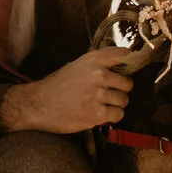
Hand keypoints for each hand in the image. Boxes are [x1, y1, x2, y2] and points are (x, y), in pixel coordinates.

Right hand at [0, 46, 138, 134]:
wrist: (38, 104)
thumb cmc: (58, 85)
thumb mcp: (77, 65)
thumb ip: (100, 61)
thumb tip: (126, 59)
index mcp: (93, 60)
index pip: (124, 55)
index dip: (132, 62)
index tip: (131, 68)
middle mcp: (98, 74)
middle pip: (128, 84)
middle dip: (120, 91)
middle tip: (107, 95)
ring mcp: (98, 94)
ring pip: (124, 101)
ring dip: (115, 105)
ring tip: (100, 106)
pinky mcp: (97, 113)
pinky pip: (118, 115)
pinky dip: (111, 117)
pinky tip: (98, 114)